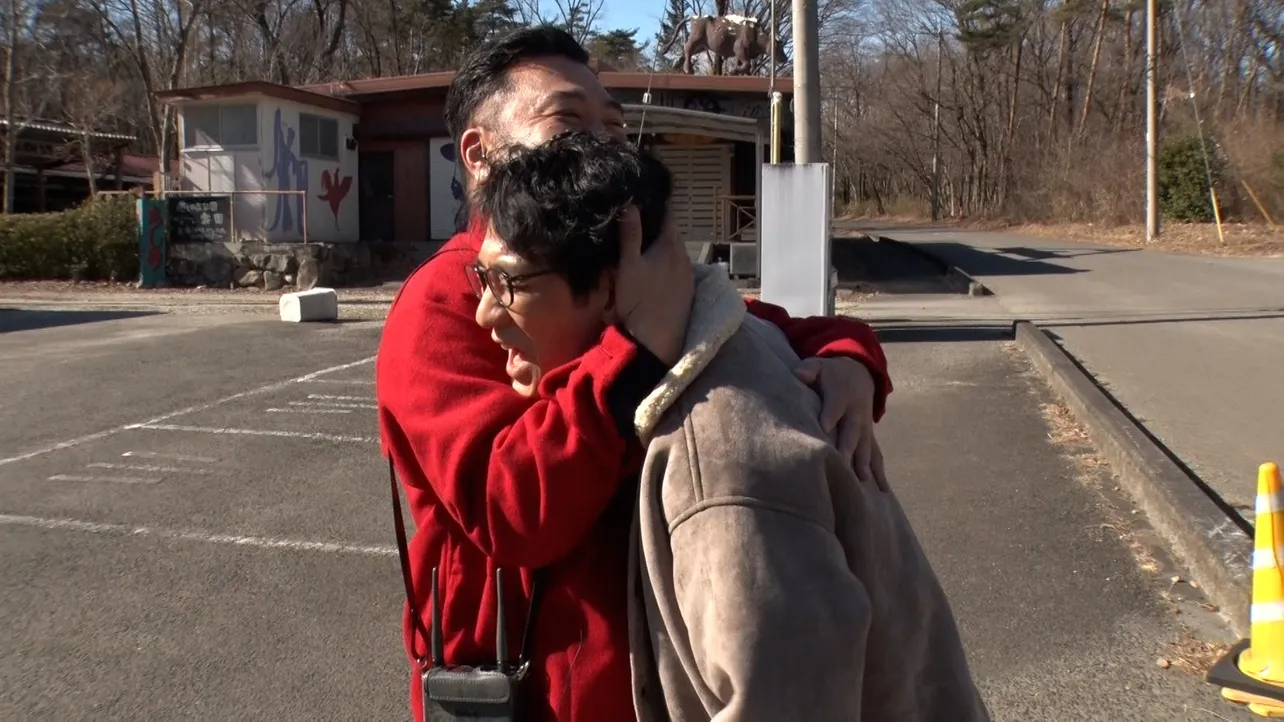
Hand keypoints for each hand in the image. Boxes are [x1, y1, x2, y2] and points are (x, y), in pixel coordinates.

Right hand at [615, 206, 692, 365]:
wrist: (655, 341)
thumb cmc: (639, 300)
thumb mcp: (628, 265)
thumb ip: (630, 234)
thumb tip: (631, 205)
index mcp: (671, 246)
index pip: (668, 216)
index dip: (655, 207)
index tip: (642, 202)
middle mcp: (685, 258)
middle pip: (672, 235)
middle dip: (656, 229)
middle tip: (636, 226)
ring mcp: (689, 277)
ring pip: (675, 254)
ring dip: (661, 249)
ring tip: (642, 250)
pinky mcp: (687, 293)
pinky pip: (677, 270)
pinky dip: (666, 266)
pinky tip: (653, 273)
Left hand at [795, 356, 888, 490]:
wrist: (860, 372)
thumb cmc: (831, 373)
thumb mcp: (818, 365)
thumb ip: (808, 370)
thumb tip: (799, 375)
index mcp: (841, 395)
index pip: (834, 408)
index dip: (829, 418)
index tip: (824, 430)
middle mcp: (856, 412)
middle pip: (851, 432)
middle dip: (848, 449)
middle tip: (843, 466)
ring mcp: (865, 426)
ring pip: (866, 446)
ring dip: (864, 463)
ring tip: (863, 481)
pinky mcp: (869, 435)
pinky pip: (876, 454)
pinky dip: (879, 471)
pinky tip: (882, 490)